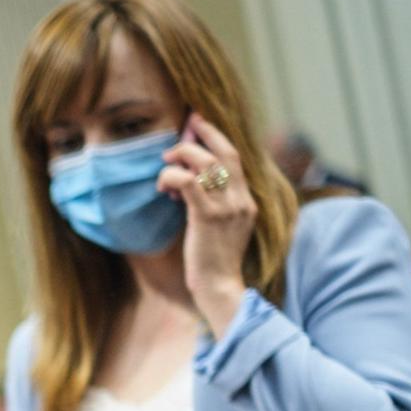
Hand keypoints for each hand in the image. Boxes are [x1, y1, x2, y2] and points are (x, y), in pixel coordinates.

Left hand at [158, 113, 256, 334]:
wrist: (218, 287)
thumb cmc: (212, 260)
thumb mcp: (221, 227)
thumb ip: (212, 204)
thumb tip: (188, 182)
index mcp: (247, 201)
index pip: (236, 158)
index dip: (217, 137)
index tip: (200, 124)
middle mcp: (242, 200)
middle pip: (225, 153)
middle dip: (202, 135)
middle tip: (181, 132)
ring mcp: (227, 207)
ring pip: (205, 163)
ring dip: (181, 157)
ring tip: (166, 165)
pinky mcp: (207, 216)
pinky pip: (188, 182)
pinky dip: (172, 177)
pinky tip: (163, 187)